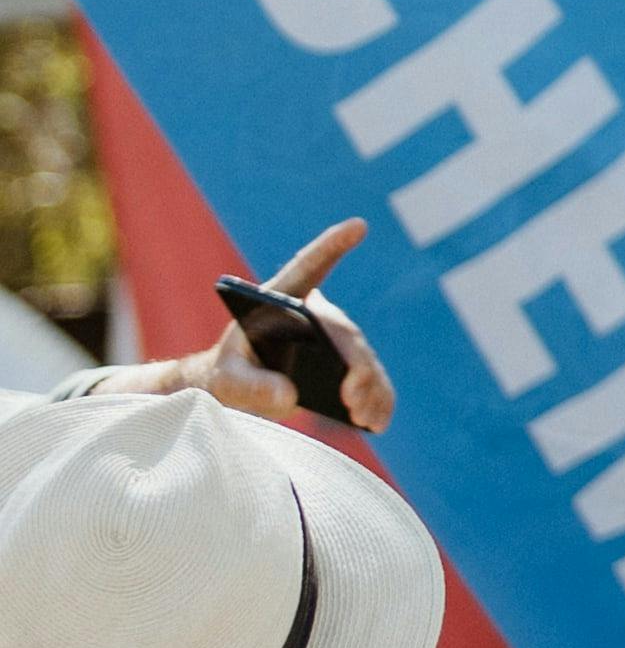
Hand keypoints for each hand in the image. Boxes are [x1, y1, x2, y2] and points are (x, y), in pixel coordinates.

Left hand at [178, 222, 393, 432]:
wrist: (232, 393)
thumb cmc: (222, 376)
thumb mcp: (224, 382)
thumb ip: (250, 386)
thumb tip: (289, 395)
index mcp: (279, 302)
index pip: (308, 269)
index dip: (332, 247)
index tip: (357, 226)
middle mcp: (314, 315)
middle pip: (343, 332)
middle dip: (355, 364)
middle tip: (350, 398)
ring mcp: (334, 341)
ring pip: (363, 358)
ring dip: (370, 387)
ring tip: (364, 418)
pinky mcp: (345, 367)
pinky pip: (371, 380)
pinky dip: (378, 399)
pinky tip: (377, 422)